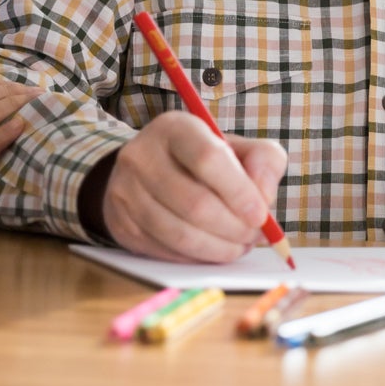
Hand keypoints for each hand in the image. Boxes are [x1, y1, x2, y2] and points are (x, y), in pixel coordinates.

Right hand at [102, 110, 286, 263]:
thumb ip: (263, 161)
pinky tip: (213, 250)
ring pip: (180, 234)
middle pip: (195, 203)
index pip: (208, 158)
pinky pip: (166, 251)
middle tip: (253, 236)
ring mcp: (126, 191)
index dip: (239, 192)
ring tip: (239, 245)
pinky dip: (197, 257)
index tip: (260, 215)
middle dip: (234, 228)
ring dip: (219, 248)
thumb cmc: (202, 161)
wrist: (147, 172)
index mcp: (175, 128)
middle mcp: (142, 155)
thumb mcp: (236, 148)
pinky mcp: (121, 223)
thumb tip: (263, 196)